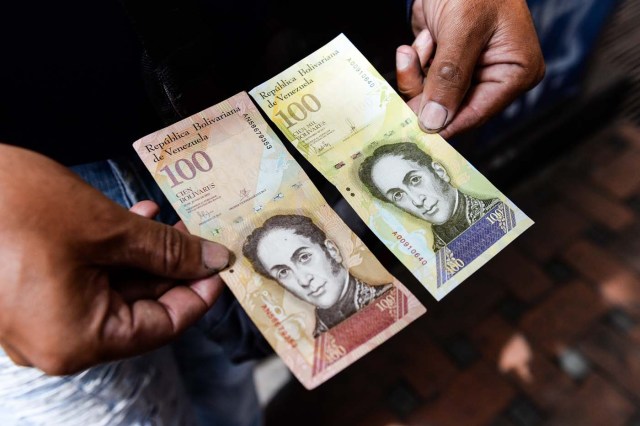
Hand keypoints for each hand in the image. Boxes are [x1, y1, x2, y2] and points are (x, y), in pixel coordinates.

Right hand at [0, 144, 228, 374]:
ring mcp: (37, 317)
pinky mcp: (25, 292)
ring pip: (113, 288)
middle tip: (197, 234)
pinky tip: (133, 218)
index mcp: (77, 341)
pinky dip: (111, 251)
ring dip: (143, 254)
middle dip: (171, 267)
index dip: (199, 293)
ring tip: (167, 217)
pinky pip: (84, 278)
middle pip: (139, 308)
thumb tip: (212, 261)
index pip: (163, 326)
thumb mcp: (106, 229)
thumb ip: (166, 251)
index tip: (220, 264)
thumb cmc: (13, 208)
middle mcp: (56, 340)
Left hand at [396, 0, 544, 137]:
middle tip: (412, 64)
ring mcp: (470, 72)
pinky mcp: (448, 65)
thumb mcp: (463, 29)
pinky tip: (424, 38)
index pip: (477, 113)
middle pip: (451, 109)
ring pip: (433, 97)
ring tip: (425, 41)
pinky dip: (416, 62)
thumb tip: (436, 120)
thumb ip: (449, 76)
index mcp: (516, 72)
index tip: (416, 128)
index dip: (445, 123)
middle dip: (426, 89)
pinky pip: (425, 80)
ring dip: (419, 71)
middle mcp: (495, 77)